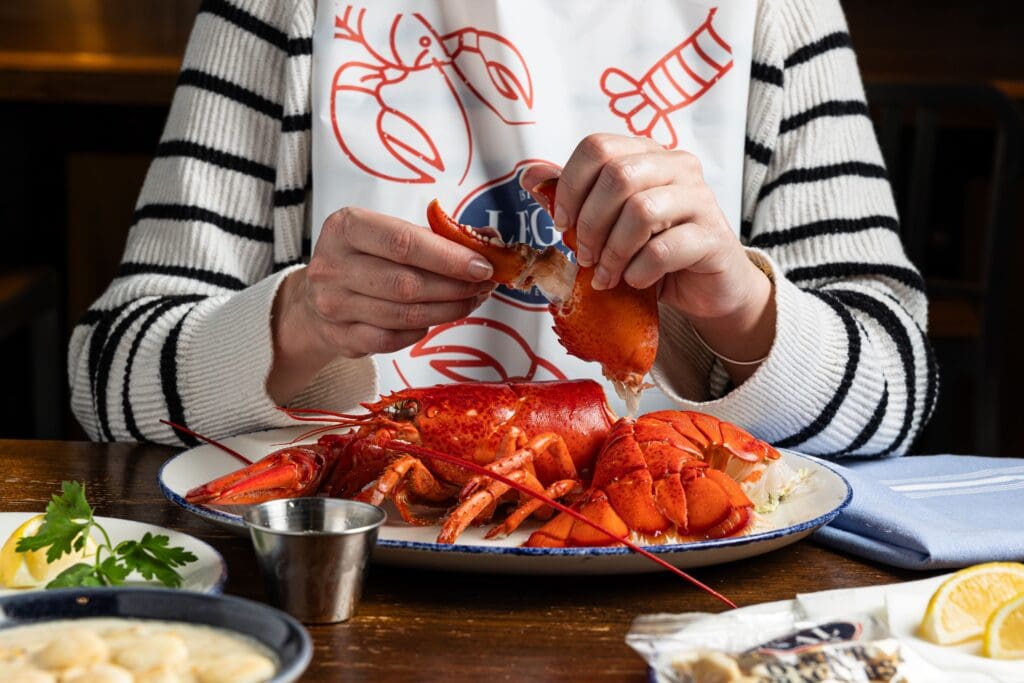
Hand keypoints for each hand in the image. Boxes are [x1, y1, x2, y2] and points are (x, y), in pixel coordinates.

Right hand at [267, 207, 494, 402]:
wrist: (314, 297)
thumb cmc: (362, 259)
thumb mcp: (385, 234)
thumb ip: (433, 237)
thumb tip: (486, 241)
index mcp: (346, 228)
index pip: (403, 242)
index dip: (448, 257)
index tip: (481, 265)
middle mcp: (333, 266)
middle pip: (406, 283)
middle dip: (454, 287)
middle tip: (483, 285)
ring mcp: (333, 305)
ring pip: (404, 315)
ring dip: (447, 310)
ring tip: (470, 300)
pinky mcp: (340, 336)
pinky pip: (392, 339)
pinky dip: (421, 330)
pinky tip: (436, 318)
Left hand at [521, 134, 774, 378]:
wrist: (707, 288)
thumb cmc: (656, 251)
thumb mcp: (610, 223)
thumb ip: (576, 197)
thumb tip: (532, 176)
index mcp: (648, 154)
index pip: (598, 147)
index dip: (570, 186)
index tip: (562, 223)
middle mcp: (678, 167)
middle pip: (618, 176)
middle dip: (590, 223)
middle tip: (584, 256)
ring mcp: (700, 200)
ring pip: (641, 211)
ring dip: (613, 251)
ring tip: (607, 275)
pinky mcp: (714, 238)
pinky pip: (664, 249)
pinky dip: (639, 271)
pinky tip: (635, 281)